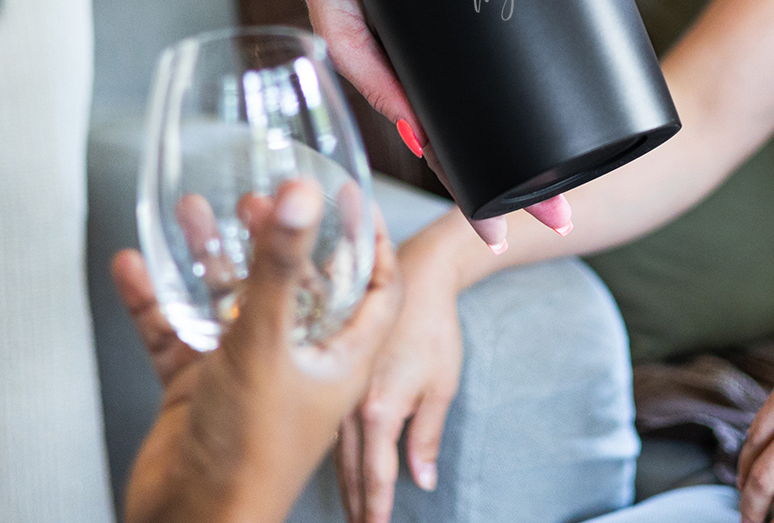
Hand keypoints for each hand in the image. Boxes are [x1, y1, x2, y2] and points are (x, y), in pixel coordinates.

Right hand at [112, 182, 401, 522]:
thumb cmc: (248, 456)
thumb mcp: (266, 347)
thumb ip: (278, 268)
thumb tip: (301, 197)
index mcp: (339, 356)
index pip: (376, 288)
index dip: (371, 241)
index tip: (353, 199)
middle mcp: (297, 360)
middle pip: (297, 285)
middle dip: (278, 239)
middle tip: (258, 199)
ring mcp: (247, 373)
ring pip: (233, 302)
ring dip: (213, 258)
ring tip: (194, 212)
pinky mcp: (201, 387)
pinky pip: (180, 330)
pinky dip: (158, 299)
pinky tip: (136, 267)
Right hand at [292, 0, 572, 251]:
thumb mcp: (347, 42)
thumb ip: (378, 85)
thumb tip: (420, 140)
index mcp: (409, 100)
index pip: (450, 164)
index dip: (478, 202)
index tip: (501, 238)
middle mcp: (434, 89)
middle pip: (487, 151)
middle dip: (526, 187)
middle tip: (563, 219)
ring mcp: (449, 65)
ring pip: (497, 120)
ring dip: (534, 152)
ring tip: (572, 182)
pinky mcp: (460, 30)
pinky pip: (494, 73)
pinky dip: (522, 98)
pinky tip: (554, 112)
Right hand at [335, 231, 465, 522]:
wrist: (414, 275)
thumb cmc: (434, 328)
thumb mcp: (441, 384)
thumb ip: (427, 435)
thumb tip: (422, 481)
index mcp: (379, 409)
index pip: (375, 475)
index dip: (376, 509)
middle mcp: (351, 404)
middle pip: (350, 469)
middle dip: (355, 504)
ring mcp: (340, 389)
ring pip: (337, 449)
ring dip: (344, 481)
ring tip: (350, 510)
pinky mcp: (338, 374)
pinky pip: (332, 423)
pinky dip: (337, 450)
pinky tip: (339, 462)